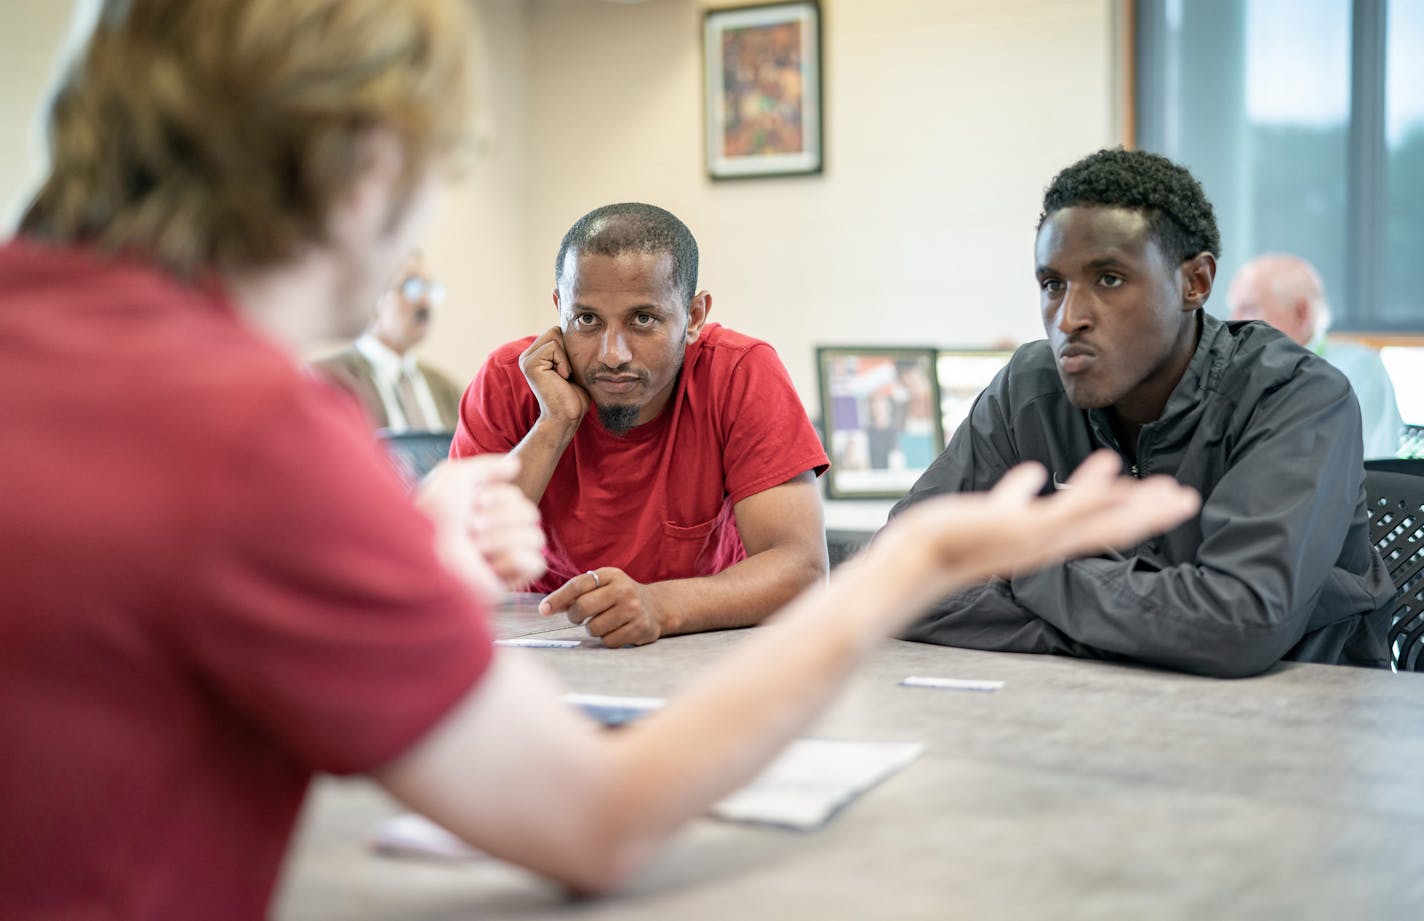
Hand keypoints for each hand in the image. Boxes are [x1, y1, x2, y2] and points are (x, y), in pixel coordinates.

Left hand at [416, 454, 546, 599]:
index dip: (500, 497)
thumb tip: (516, 465)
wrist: (421, 556)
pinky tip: (490, 566)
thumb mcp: (454, 478)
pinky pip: (536, 563)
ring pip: (535, 537)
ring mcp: (502, 559)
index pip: (518, 497)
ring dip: (503, 538)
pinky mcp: (507, 580)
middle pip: (531, 514)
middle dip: (501, 517)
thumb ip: (487, 465)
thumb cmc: (431, 517)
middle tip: (471, 528)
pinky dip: (513, 560)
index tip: (473, 504)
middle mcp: (494, 534)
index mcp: (483, 512)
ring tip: (475, 548)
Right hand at [519, 327, 589, 426]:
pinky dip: (563, 362)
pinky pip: (554, 346)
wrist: (567, 417)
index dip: (570, 347)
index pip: (557, 332)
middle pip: (555, 330)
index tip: (569, 370)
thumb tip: (578, 329)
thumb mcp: (573, 367)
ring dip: (566, 357)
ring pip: (555, 336)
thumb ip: (569, 349)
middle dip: (568, 350)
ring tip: (564, 376)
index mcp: (536, 355)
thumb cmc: (574, 396)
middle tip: (567, 373)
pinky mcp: (530, 364)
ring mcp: (526, 359)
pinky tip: (561, 378)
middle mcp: (528, 355)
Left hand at [538, 568, 662, 646]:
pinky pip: (608, 641)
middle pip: (583, 607)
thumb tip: (547, 607)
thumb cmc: (619, 596)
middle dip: (574, 616)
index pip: (578, 585)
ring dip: (592, 629)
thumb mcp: (602, 585)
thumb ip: (577, 593)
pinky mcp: (640, 628)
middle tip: (577, 617)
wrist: (656, 606)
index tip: (543, 610)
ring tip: (603, 622)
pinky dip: (607, 639)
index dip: (558, 598)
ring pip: (594, 628)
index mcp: (610, 575)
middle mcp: (623, 589)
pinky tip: (616, 630)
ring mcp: (633, 609)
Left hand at [872, 451, 1199, 601]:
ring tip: (1171, 492)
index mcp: (1045, 541)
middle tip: (1185, 499)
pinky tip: (1111, 469)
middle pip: (1109, 530)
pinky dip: (1090, 491)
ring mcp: (1037, 541)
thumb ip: (1015, 496)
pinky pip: (1065, 511)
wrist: (918, 555)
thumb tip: (1033, 475)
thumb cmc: (952, 535)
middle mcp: (1047, 546)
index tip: (1160, 496)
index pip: (1097, 526)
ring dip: (1136, 507)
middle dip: (1148, 514)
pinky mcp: (1021, 532)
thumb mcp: (993, 510)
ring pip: (1098, 523)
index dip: (1132, 512)